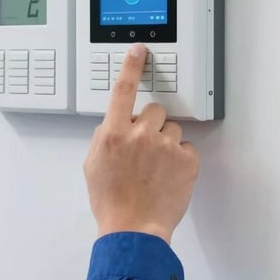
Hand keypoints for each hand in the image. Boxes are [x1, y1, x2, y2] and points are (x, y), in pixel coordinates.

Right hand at [83, 44, 199, 244]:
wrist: (133, 228)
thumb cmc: (110, 201)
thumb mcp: (92, 164)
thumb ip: (104, 137)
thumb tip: (115, 125)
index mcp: (113, 133)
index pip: (123, 89)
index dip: (132, 66)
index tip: (139, 51)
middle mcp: (139, 135)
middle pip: (154, 109)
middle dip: (150, 123)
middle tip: (144, 147)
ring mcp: (165, 147)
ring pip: (172, 129)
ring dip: (165, 142)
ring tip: (155, 167)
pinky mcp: (186, 161)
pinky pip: (186, 148)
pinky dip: (179, 159)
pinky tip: (167, 175)